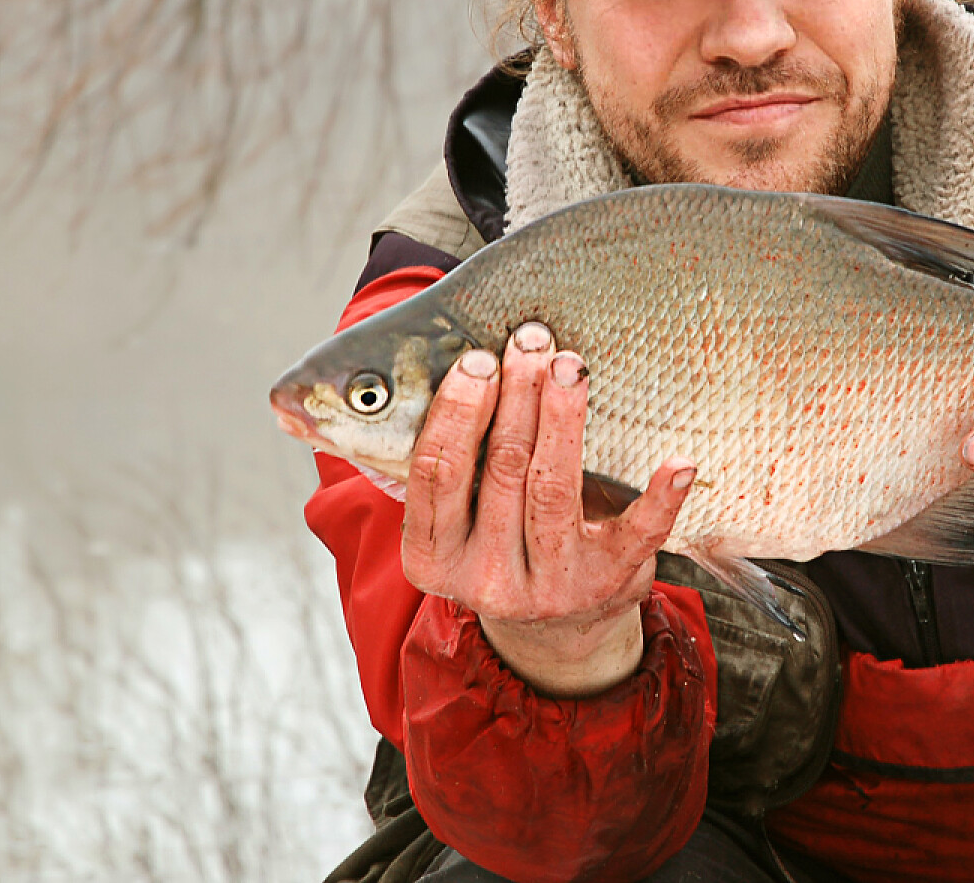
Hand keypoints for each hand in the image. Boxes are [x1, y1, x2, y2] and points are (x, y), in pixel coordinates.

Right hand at [400, 321, 694, 696]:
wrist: (558, 633)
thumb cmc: (494, 543)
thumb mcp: (444, 523)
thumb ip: (404, 467)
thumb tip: (295, 409)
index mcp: (432, 558)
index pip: (438, 474)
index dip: (457, 412)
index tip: (479, 359)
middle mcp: (485, 579)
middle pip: (501, 471)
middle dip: (517, 397)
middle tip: (532, 341)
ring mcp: (549, 586)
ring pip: (554, 489)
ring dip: (565, 419)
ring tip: (572, 365)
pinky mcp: (609, 584)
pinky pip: (637, 535)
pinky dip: (660, 497)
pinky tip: (678, 462)